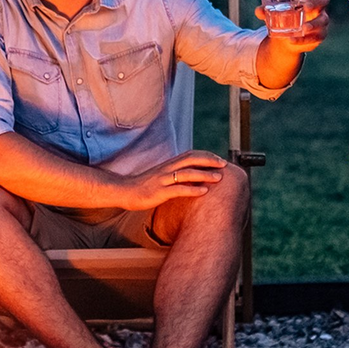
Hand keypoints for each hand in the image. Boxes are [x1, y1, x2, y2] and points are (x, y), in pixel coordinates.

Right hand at [112, 151, 226, 210]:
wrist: (124, 192)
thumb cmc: (143, 186)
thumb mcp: (160, 176)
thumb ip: (174, 173)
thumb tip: (190, 175)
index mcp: (168, 165)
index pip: (190, 154)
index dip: (206, 155)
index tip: (219, 159)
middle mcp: (166, 169)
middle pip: (191, 160)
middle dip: (209, 161)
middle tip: (224, 164)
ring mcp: (162, 180)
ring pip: (187, 173)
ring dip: (205, 175)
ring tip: (219, 178)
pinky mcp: (159, 192)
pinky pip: (178, 190)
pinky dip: (192, 190)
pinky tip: (204, 191)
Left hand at [255, 0, 329, 51]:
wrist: (287, 38)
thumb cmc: (283, 18)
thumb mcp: (273, 14)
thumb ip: (265, 11)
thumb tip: (259, 10)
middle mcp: (318, 7)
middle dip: (317, 2)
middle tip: (306, 8)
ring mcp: (320, 21)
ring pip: (323, 20)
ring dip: (314, 23)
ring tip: (304, 28)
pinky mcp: (319, 35)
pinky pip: (315, 37)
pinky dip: (304, 40)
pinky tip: (292, 41)